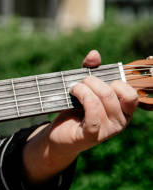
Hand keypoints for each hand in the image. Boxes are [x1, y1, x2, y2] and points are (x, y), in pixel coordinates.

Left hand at [22, 50, 138, 183]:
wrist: (59, 134)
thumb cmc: (76, 111)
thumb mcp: (86, 89)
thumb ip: (92, 71)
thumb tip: (94, 54)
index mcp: (124, 110)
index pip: (130, 93)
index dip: (114, 81)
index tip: (97, 79)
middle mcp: (120, 121)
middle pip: (112, 93)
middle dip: (93, 82)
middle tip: (80, 82)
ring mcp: (107, 130)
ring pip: (101, 101)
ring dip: (84, 89)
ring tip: (74, 89)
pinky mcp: (92, 136)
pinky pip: (93, 116)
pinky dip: (83, 100)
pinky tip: (75, 95)